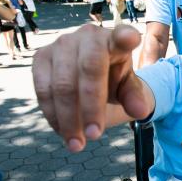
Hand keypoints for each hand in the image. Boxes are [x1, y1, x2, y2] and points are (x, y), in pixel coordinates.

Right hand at [32, 24, 151, 151]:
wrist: (88, 76)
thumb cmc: (112, 79)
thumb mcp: (128, 89)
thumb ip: (135, 97)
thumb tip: (140, 111)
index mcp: (116, 40)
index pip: (122, 36)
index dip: (125, 37)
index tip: (131, 39)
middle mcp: (88, 35)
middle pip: (89, 69)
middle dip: (91, 107)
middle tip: (95, 136)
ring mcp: (62, 43)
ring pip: (62, 83)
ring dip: (68, 118)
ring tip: (77, 144)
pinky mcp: (41, 56)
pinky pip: (42, 88)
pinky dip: (52, 114)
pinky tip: (62, 131)